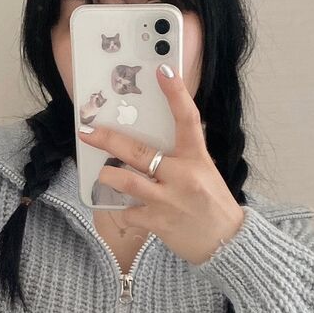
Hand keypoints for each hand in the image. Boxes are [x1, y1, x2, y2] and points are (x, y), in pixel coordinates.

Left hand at [78, 64, 244, 265]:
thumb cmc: (212, 204)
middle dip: (109, 140)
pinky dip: (122, 211)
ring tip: (102, 173)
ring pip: (128, 182)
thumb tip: (155, 140)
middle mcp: (183, 176)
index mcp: (197, 158)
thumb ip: (182, 156)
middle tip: (88, 132)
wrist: (225, 242)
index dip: (175, 93)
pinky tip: (122, 210)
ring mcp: (169, 200)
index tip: (162, 70)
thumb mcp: (204, 172)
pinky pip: (129, 213)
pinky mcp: (158, 222)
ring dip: (109, 176)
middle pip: (140, 152)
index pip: (187, 118)